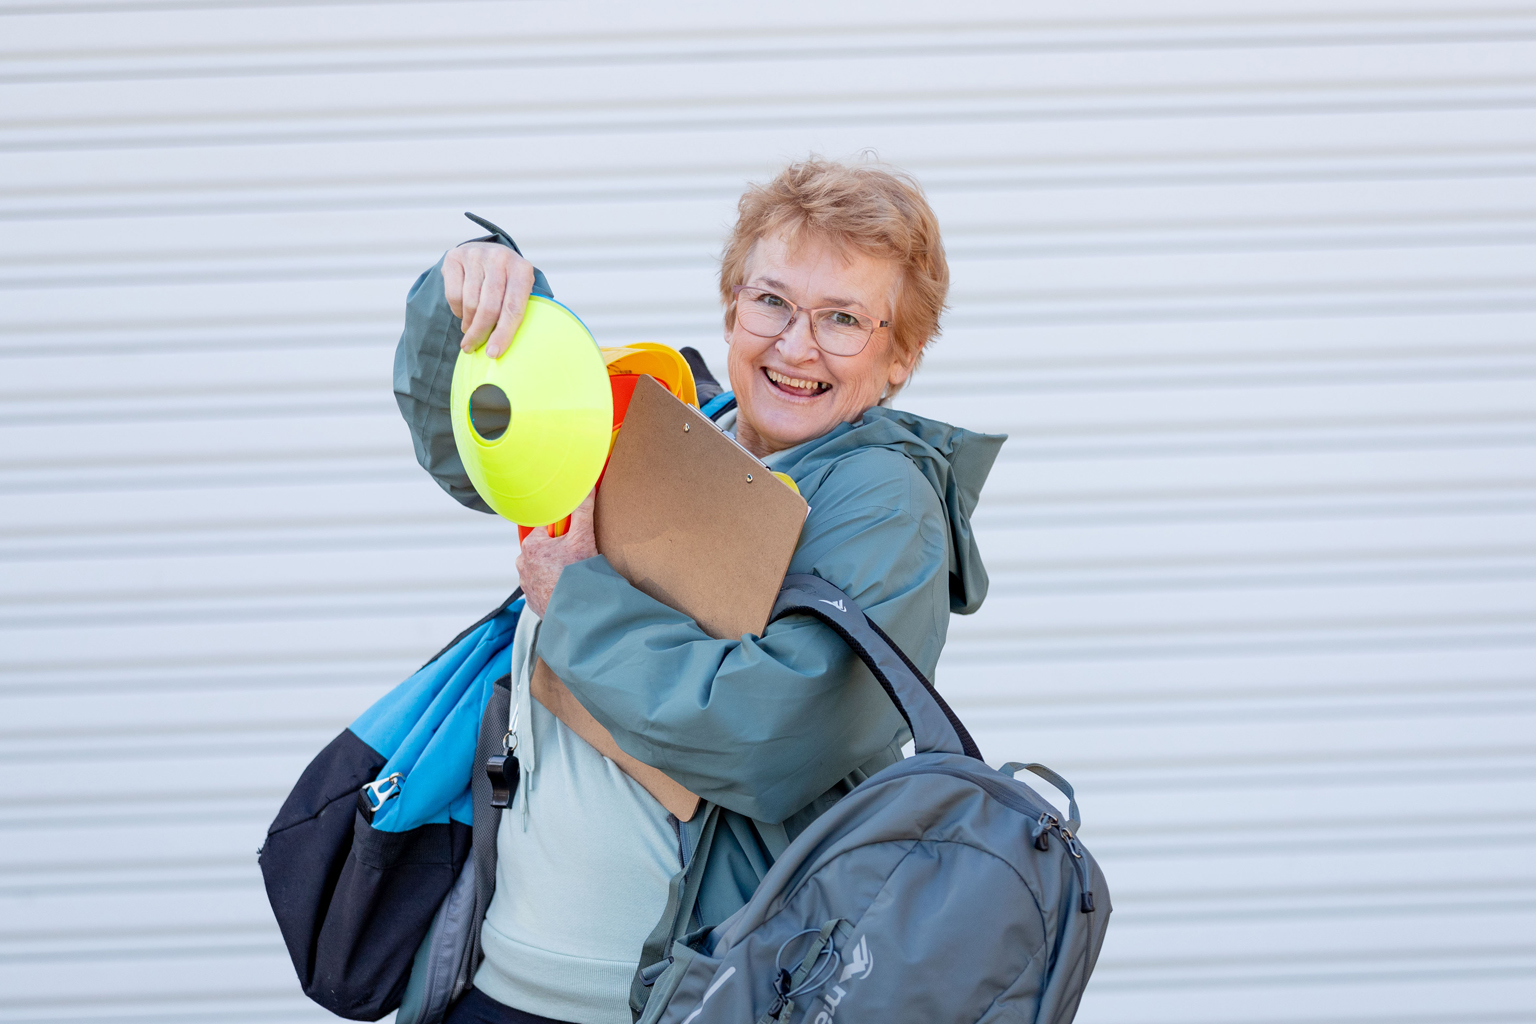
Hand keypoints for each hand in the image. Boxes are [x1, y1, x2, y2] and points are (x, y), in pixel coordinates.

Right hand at [443, 241, 536, 357]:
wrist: (484, 251)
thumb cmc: (505, 281)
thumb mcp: (518, 291)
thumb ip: (515, 312)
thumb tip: (501, 347)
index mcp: (522, 269)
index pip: (513, 308)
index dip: (503, 333)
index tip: (493, 353)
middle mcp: (500, 258)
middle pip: (489, 307)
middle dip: (480, 333)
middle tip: (473, 347)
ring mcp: (476, 255)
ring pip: (470, 303)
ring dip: (469, 324)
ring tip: (470, 329)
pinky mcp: (455, 257)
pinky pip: (454, 295)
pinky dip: (457, 310)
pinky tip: (463, 312)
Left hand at [516, 491, 596, 617]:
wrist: (575, 613)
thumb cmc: (576, 575)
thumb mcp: (583, 538)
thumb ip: (582, 511)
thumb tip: (586, 489)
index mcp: (530, 545)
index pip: (545, 528)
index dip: (562, 531)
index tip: (573, 537)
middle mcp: (521, 563)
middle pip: (544, 548)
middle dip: (559, 551)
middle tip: (575, 557)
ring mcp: (525, 584)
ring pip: (542, 568)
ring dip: (554, 569)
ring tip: (571, 575)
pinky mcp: (531, 600)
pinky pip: (542, 586)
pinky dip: (552, 585)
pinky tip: (566, 588)